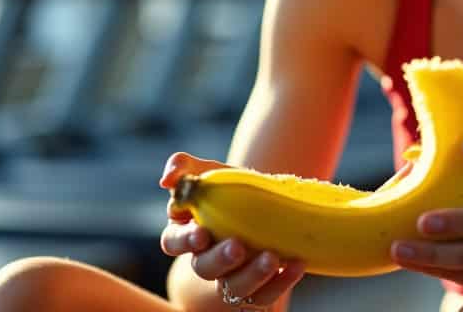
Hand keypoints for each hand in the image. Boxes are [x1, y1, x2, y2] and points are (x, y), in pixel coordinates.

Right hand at [160, 152, 307, 308]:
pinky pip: (265, 295)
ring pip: (235, 288)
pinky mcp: (257, 289)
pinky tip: (296, 264)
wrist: (265, 206)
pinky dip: (281, 283)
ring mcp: (231, 277)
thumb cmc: (229, 189)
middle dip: (220, 259)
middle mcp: (206, 260)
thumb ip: (184, 167)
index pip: (173, 242)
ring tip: (272, 258)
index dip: (185, 241)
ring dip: (252, 275)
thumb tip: (166, 178)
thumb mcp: (207, 173)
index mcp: (187, 234)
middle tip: (238, 247)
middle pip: (204, 269)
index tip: (202, 233)